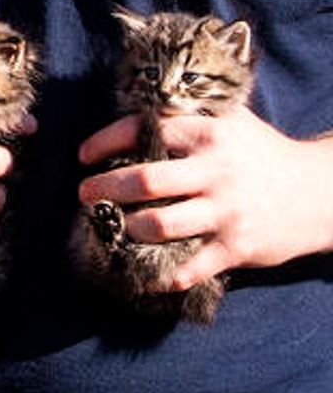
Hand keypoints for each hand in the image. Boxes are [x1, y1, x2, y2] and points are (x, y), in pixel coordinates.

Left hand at [78, 107, 332, 289]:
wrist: (321, 191)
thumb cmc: (259, 154)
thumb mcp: (229, 122)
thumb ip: (184, 117)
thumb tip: (126, 119)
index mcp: (210, 133)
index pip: (144, 131)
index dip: (105, 142)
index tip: (84, 156)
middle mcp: (216, 170)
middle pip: (145, 181)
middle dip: (104, 188)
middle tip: (84, 194)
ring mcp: (227, 210)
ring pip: (160, 225)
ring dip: (128, 228)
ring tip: (117, 226)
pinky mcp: (237, 246)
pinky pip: (190, 267)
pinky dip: (163, 275)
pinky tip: (145, 274)